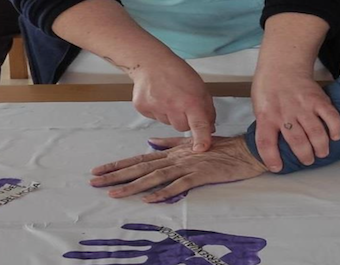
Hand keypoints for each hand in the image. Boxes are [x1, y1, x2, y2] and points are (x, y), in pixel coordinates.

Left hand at [90, 135, 266, 201]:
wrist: (245, 151)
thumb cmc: (221, 148)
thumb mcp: (192, 142)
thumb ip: (169, 143)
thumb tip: (150, 142)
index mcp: (173, 152)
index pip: (141, 158)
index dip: (119, 164)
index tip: (99, 170)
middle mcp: (176, 158)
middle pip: (141, 167)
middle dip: (116, 175)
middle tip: (94, 182)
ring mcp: (187, 166)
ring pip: (155, 176)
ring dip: (133, 186)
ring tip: (113, 193)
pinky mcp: (200, 175)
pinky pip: (179, 185)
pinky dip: (163, 192)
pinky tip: (150, 199)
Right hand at [129, 59, 216, 152]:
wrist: (152, 62)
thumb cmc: (178, 73)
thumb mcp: (200, 88)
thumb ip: (207, 109)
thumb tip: (210, 128)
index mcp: (191, 100)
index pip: (199, 124)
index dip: (201, 138)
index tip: (201, 148)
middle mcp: (173, 106)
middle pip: (182, 128)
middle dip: (185, 119)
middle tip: (182, 102)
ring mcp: (156, 108)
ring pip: (169, 124)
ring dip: (171, 115)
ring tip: (170, 96)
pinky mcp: (143, 108)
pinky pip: (155, 119)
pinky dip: (158, 111)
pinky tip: (159, 97)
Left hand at [251, 72, 339, 171]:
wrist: (282, 65)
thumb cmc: (268, 88)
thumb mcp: (258, 107)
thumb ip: (266, 126)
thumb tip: (275, 147)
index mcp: (266, 116)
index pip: (266, 143)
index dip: (271, 159)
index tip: (278, 168)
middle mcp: (285, 113)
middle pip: (297, 142)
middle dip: (305, 156)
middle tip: (308, 160)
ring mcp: (303, 106)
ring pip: (315, 133)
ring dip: (321, 147)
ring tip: (322, 152)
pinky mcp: (318, 99)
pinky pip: (331, 116)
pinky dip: (336, 128)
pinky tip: (335, 136)